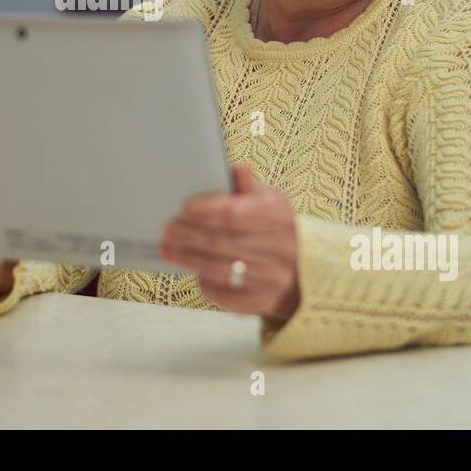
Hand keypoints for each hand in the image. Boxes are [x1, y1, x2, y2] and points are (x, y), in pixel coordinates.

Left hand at [158, 163, 300, 318]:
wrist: (303, 270)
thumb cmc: (275, 227)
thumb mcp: (269, 201)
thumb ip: (247, 187)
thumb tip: (237, 167)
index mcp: (278, 218)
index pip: (235, 215)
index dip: (206, 212)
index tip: (183, 209)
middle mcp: (280, 250)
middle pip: (223, 243)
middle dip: (190, 236)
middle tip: (168, 230)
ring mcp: (272, 279)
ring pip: (220, 269)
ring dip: (188, 259)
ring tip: (166, 249)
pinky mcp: (262, 302)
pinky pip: (225, 294)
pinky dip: (205, 282)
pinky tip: (192, 271)